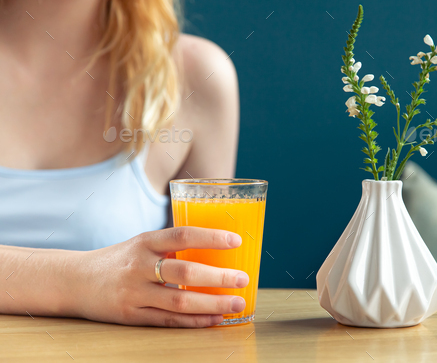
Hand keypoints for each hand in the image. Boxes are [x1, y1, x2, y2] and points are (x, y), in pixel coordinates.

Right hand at [71, 227, 248, 327]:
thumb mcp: (142, 244)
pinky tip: (215, 318)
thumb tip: (217, 249)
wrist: (75, 280)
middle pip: (184, 271)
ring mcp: (134, 293)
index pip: (182, 235)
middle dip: (218, 277)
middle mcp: (139, 266)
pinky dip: (194, 320)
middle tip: (242, 279)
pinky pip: (168, 320)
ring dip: (212, 303)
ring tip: (237, 303)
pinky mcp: (131, 316)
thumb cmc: (119, 260)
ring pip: (179, 300)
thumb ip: (172, 246)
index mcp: (145, 241)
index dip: (211, 237)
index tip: (236, 241)